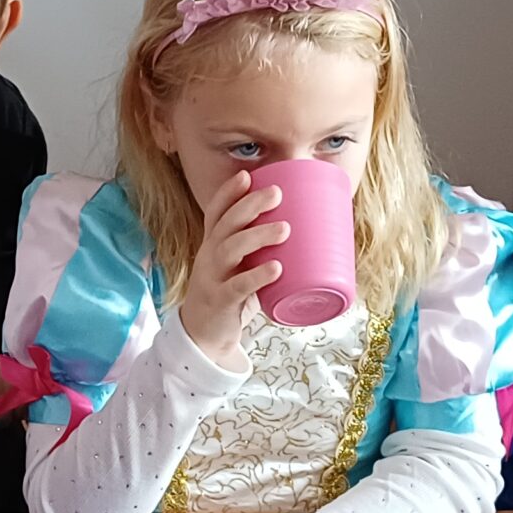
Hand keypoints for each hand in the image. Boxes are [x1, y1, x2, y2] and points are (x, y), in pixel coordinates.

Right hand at [176, 171, 288, 368]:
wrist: (203, 337)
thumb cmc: (229, 295)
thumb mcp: (238, 267)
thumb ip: (260, 251)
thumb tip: (309, 234)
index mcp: (213, 245)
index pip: (216, 212)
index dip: (229, 192)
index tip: (247, 175)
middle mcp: (209, 257)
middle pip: (225, 224)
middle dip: (250, 205)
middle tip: (277, 193)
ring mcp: (212, 278)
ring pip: (229, 250)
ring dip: (257, 236)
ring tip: (285, 228)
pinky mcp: (220, 302)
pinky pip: (237, 287)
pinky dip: (256, 276)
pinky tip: (276, 269)